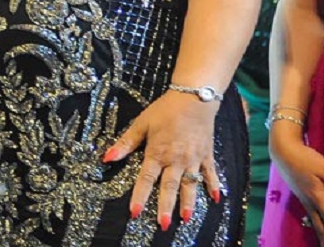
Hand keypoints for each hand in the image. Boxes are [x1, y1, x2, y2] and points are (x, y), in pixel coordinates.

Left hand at [102, 91, 221, 230]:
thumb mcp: (141, 124)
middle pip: (169, 187)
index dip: (139, 196)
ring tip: (186, 219)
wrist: (193, 99)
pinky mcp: (206, 155)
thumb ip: (125, 143)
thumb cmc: (164, 110)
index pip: (145, 179)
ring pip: (190, 185)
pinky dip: (214, 186)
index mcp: (157, 153)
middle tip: (163, 225)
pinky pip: (210, 174)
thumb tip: (107, 158)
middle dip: (165, 207)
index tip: (135, 212)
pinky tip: (216, 199)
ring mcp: (193, 159)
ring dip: (188, 202)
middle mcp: (176, 160)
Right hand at [271, 128, 323, 246]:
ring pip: (317, 226)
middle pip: (323, 230)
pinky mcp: (304, 198)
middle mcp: (311, 204)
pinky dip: (320, 230)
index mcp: (318, 199)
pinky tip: (322, 234)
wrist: (282, 151)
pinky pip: (314, 219)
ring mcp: (306, 202)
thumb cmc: (305, 159)